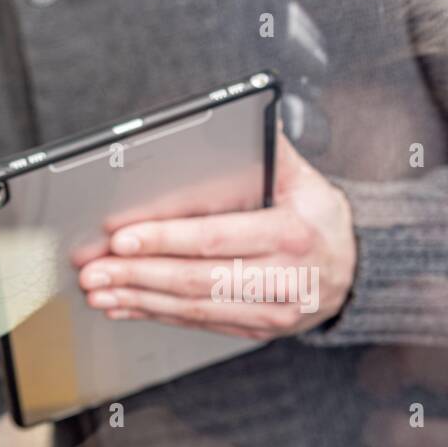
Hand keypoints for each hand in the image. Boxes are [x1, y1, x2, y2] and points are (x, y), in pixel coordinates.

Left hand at [78, 133, 357, 339]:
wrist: (354, 277)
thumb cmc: (320, 223)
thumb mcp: (309, 183)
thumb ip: (273, 154)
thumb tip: (250, 116)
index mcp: (290, 235)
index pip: (215, 238)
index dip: (164, 239)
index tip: (121, 237)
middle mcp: (279, 278)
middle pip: (193, 278)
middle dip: (135, 274)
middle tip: (92, 270)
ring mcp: (265, 310)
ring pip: (189, 306)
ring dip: (136, 299)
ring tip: (97, 290)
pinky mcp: (251, 329)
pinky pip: (194, 321)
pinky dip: (153, 314)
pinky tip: (122, 306)